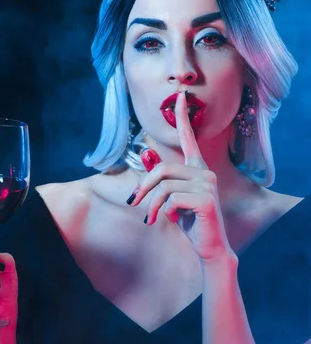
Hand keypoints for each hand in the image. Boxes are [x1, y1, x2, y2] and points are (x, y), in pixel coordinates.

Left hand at [129, 91, 234, 262]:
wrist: (209, 248)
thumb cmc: (189, 222)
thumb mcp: (170, 199)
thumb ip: (161, 179)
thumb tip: (147, 155)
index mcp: (197, 169)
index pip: (188, 138)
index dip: (182, 117)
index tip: (179, 96)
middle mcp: (204, 172)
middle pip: (162, 168)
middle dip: (143, 187)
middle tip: (133, 203)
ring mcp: (207, 185)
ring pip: (164, 185)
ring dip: (151, 204)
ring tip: (151, 218)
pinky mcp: (206, 199)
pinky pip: (171, 199)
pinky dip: (164, 212)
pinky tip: (172, 221)